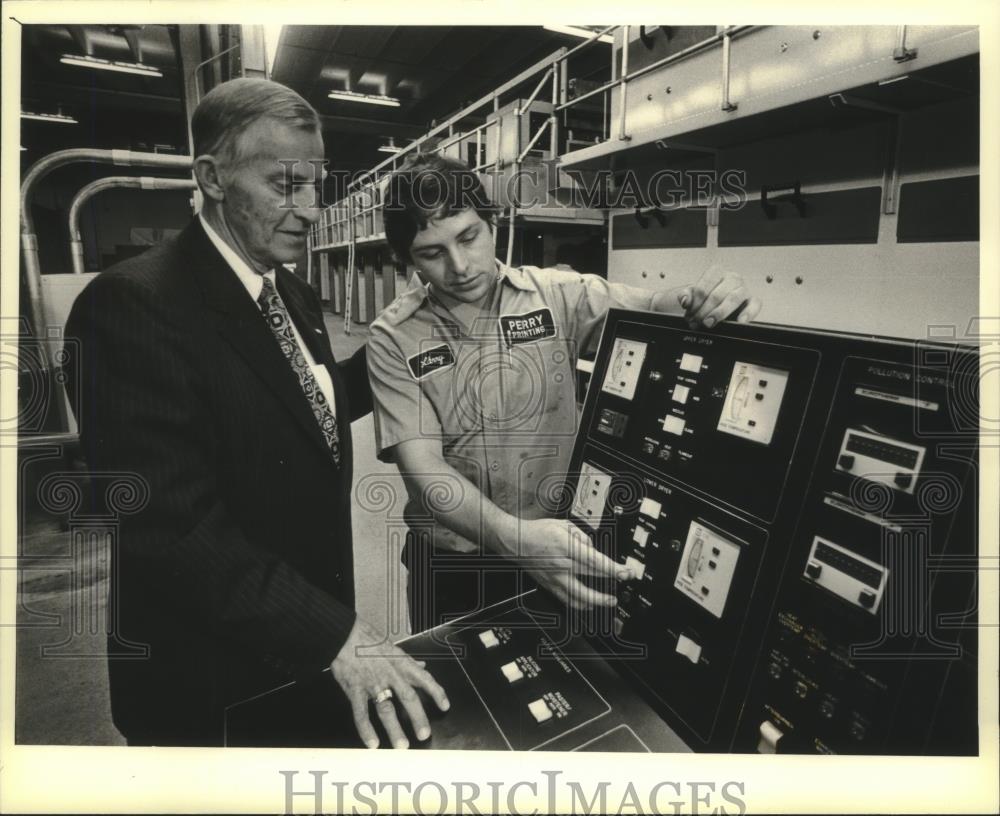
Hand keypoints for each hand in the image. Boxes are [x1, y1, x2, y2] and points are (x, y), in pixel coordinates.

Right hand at [330, 617, 449, 748]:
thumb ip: (408, 661)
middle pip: (408, 697)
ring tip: (402, 746)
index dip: (436, 692)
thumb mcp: (392, 647)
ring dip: (394, 729)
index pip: (424, 678)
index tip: (445, 706)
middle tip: (425, 734)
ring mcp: (372, 683)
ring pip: (386, 709)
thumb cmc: (368, 640)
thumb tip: (422, 666)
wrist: (343, 634)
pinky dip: (366, 729)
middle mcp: (390, 673)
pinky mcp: (355, 689)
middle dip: (418, 717)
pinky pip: (361, 712)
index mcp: (401, 662)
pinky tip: (373, 743)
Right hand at [508, 518, 632, 609]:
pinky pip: (567, 600)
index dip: (613, 569)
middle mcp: (561, 564)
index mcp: (566, 547)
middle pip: (591, 578)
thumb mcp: (563, 525)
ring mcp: (555, 578)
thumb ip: (581, 536)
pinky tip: (589, 605)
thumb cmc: (537, 532)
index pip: (595, 561)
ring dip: (597, 601)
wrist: (515, 542)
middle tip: (624, 583)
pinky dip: (581, 605)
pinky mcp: (550, 586)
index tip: (626, 572)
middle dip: (611, 582)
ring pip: (579, 596)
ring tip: (610, 601)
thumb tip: (592, 548)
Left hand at [676, 266, 760, 327]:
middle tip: (696, 322)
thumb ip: (686, 295)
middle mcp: (732, 278)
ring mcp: (743, 289)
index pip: (704, 287)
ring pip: (734, 299)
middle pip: (717, 295)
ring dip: (719, 313)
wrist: (713, 304)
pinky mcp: (752, 301)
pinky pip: (755, 305)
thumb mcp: (692, 294)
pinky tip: (740, 321)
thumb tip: (685, 300)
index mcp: (717, 272)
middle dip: (704, 311)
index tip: (689, 312)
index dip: (695, 303)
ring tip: (709, 322)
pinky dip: (748, 313)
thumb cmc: (705, 298)